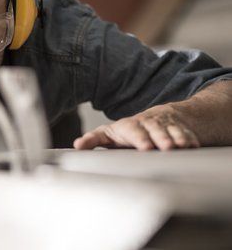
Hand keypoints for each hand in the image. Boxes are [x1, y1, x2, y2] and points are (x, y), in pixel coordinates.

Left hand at [74, 104, 199, 150]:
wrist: (158, 118)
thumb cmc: (128, 132)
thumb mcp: (109, 135)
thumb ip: (93, 140)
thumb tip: (76, 145)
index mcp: (127, 126)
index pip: (129, 129)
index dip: (135, 137)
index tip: (142, 147)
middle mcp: (145, 124)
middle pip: (148, 129)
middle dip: (151, 138)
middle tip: (154, 148)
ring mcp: (162, 125)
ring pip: (167, 130)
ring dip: (171, 138)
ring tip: (174, 148)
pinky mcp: (178, 128)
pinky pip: (184, 133)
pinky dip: (187, 139)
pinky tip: (191, 146)